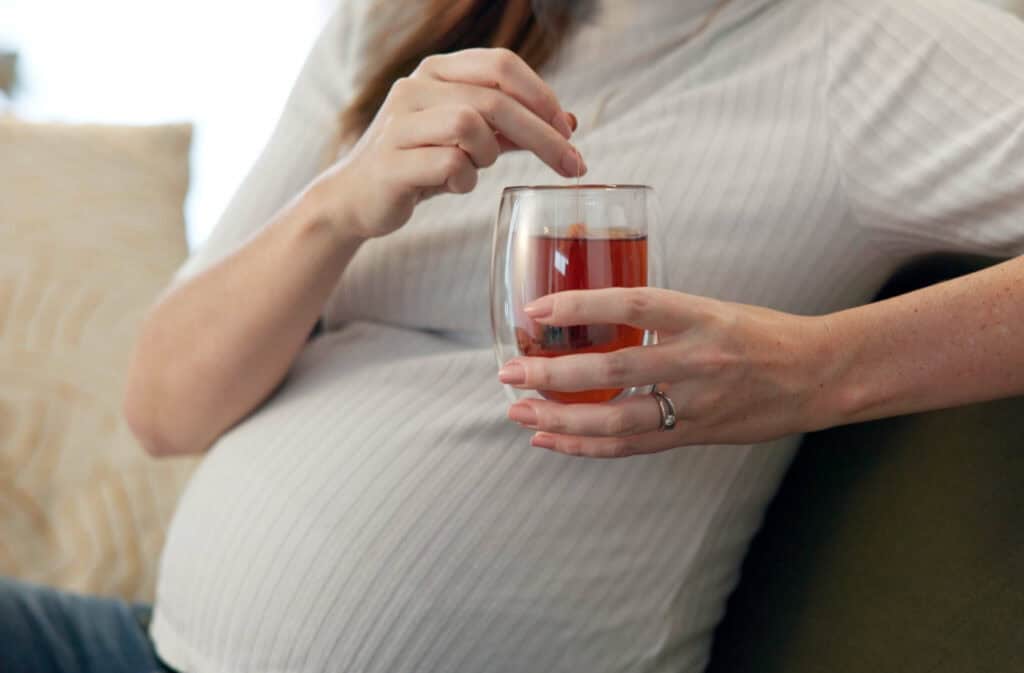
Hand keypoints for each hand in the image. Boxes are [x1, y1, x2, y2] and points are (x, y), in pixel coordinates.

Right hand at [313, 48, 584, 240]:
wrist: (356, 198)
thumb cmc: (417, 164)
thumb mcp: (467, 140)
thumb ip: (510, 128)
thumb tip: (568, 123)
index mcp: (437, 72)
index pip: (502, 65)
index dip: (542, 96)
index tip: (568, 130)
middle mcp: (415, 88)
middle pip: (496, 99)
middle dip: (543, 135)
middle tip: (573, 165)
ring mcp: (399, 123)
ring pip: (471, 125)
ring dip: (489, 155)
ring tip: (475, 169)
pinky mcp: (391, 162)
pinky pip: (449, 165)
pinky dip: (464, 180)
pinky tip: (453, 185)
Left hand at [498, 288, 834, 457]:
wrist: (819, 375)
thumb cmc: (762, 334)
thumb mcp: (713, 308)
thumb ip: (661, 316)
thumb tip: (596, 317)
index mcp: (702, 316)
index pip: (633, 304)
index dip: (581, 306)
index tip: (537, 310)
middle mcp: (699, 360)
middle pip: (614, 369)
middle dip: (553, 375)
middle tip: (510, 373)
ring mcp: (698, 403)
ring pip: (618, 419)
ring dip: (561, 420)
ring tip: (520, 414)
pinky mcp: (696, 435)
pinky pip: (633, 445)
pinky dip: (588, 445)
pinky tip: (553, 440)